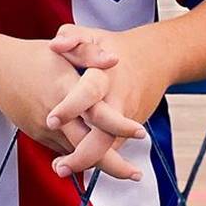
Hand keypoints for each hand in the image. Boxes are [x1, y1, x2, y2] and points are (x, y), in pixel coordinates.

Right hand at [0, 35, 143, 180]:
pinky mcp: (37, 134)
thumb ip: (90, 54)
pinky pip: (62, 148)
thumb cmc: (32, 56)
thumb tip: (116, 60)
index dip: (120, 126)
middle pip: (87, 147)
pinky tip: (93, 157)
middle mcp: (56, 114)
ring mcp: (44, 127)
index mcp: (67, 89)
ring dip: (97, 162)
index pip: (97, 113)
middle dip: (113, 164)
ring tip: (124, 169)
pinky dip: (78, 154)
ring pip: (74, 153)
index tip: (141, 133)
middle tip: (136, 174)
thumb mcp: (62, 50)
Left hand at [45, 23, 173, 177]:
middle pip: (105, 132)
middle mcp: (117, 99)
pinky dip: (97, 158)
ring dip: (89, 162)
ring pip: (110, 146)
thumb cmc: (114, 46)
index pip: (89, 93)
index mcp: (105, 74)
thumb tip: (54, 46)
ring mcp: (126, 116)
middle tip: (59, 166)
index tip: (51, 120)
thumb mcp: (92, 35)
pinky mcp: (129, 128)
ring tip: (60, 169)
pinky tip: (74, 164)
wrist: (155, 59)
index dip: (72, 107)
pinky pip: (112, 147)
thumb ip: (72, 38)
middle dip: (84, 153)